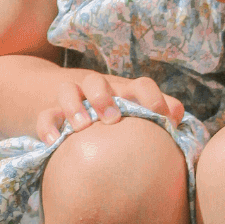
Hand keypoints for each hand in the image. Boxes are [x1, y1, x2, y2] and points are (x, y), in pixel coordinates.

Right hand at [36, 71, 184, 144]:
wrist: (56, 97)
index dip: (153, 98)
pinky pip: (45, 115)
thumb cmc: (109, 110)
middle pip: (98, 81)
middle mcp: (96, 90)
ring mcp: (70, 98)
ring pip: (68, 91)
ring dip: (75, 106)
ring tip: (82, 127)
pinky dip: (48, 126)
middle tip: (113, 119)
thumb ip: (156, 113)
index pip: (141, 85)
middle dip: (105, 97)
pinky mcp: (48, 112)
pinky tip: (54, 142)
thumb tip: (179, 117)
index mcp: (122, 90)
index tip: (161, 118)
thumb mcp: (131, 108)